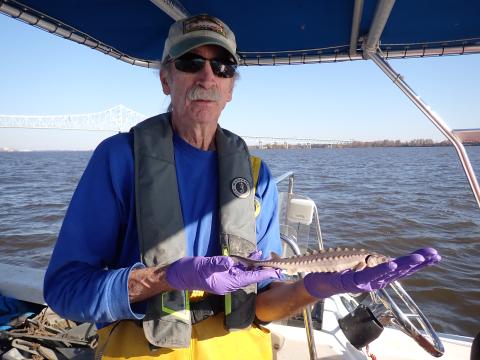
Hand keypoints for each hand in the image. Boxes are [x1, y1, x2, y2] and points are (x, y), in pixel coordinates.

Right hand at [166, 254, 281, 294]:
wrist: (179, 274)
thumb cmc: (191, 271)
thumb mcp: (204, 266)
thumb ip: (217, 264)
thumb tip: (230, 262)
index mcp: (227, 283)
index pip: (248, 278)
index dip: (262, 274)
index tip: (275, 271)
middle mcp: (229, 282)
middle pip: (250, 276)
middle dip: (263, 270)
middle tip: (278, 264)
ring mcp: (226, 277)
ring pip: (245, 271)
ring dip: (256, 265)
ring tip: (268, 257)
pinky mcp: (223, 271)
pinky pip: (238, 267)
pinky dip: (247, 261)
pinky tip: (253, 255)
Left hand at [303, 248, 440, 298]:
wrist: (318, 281)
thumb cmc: (339, 271)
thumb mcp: (360, 264)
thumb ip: (375, 264)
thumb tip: (392, 260)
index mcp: (378, 275)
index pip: (402, 268)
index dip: (418, 262)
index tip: (433, 254)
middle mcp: (375, 280)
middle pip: (399, 270)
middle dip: (416, 263)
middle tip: (433, 255)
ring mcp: (365, 281)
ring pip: (387, 272)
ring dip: (402, 265)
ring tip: (418, 257)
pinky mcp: (353, 281)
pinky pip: (369, 274)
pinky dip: (381, 269)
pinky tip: (392, 264)